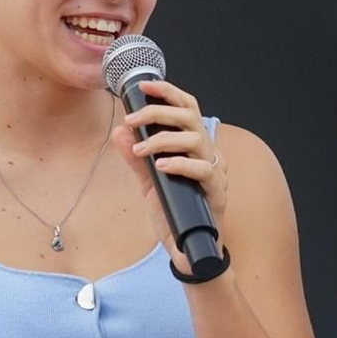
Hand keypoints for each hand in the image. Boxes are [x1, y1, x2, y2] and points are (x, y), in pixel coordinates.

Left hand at [113, 79, 227, 273]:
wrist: (188, 250)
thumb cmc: (174, 213)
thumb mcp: (149, 182)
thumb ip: (136, 158)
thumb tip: (120, 132)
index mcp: (193, 146)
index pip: (187, 108)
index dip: (168, 92)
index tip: (144, 86)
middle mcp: (207, 154)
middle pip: (190, 116)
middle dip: (159, 112)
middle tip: (133, 119)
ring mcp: (215, 172)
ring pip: (196, 139)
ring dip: (163, 139)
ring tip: (142, 148)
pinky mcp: (216, 193)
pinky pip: (202, 169)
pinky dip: (179, 164)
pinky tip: (161, 166)